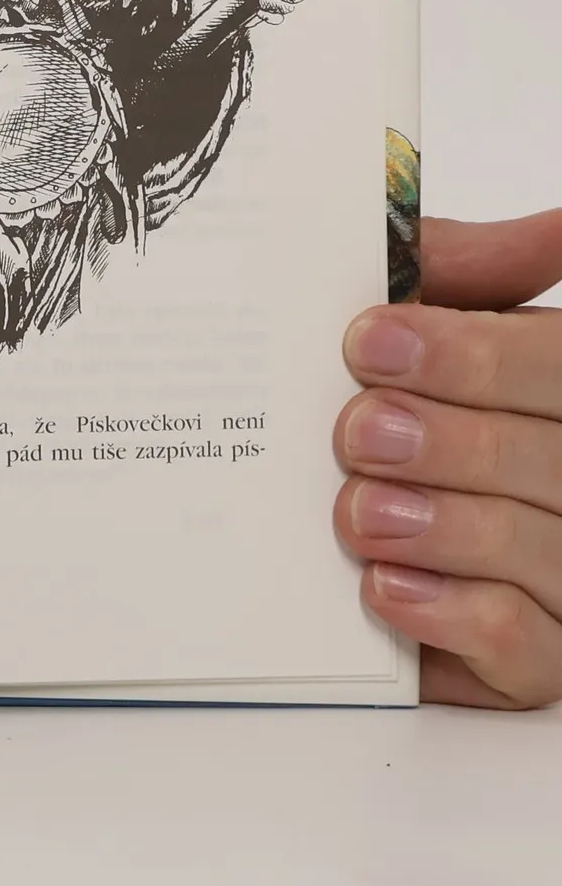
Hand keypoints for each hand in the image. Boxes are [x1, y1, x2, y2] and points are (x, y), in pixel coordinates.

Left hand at [336, 210, 561, 707]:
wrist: (345, 538)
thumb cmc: (407, 407)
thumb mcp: (427, 327)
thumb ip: (456, 273)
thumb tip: (512, 223)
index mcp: (557, 390)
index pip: (557, 363)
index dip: (473, 353)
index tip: (369, 340)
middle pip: (551, 457)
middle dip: (446, 440)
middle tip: (355, 430)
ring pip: (540, 548)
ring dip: (440, 526)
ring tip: (357, 510)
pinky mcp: (544, 662)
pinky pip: (527, 646)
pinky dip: (451, 614)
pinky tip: (385, 587)